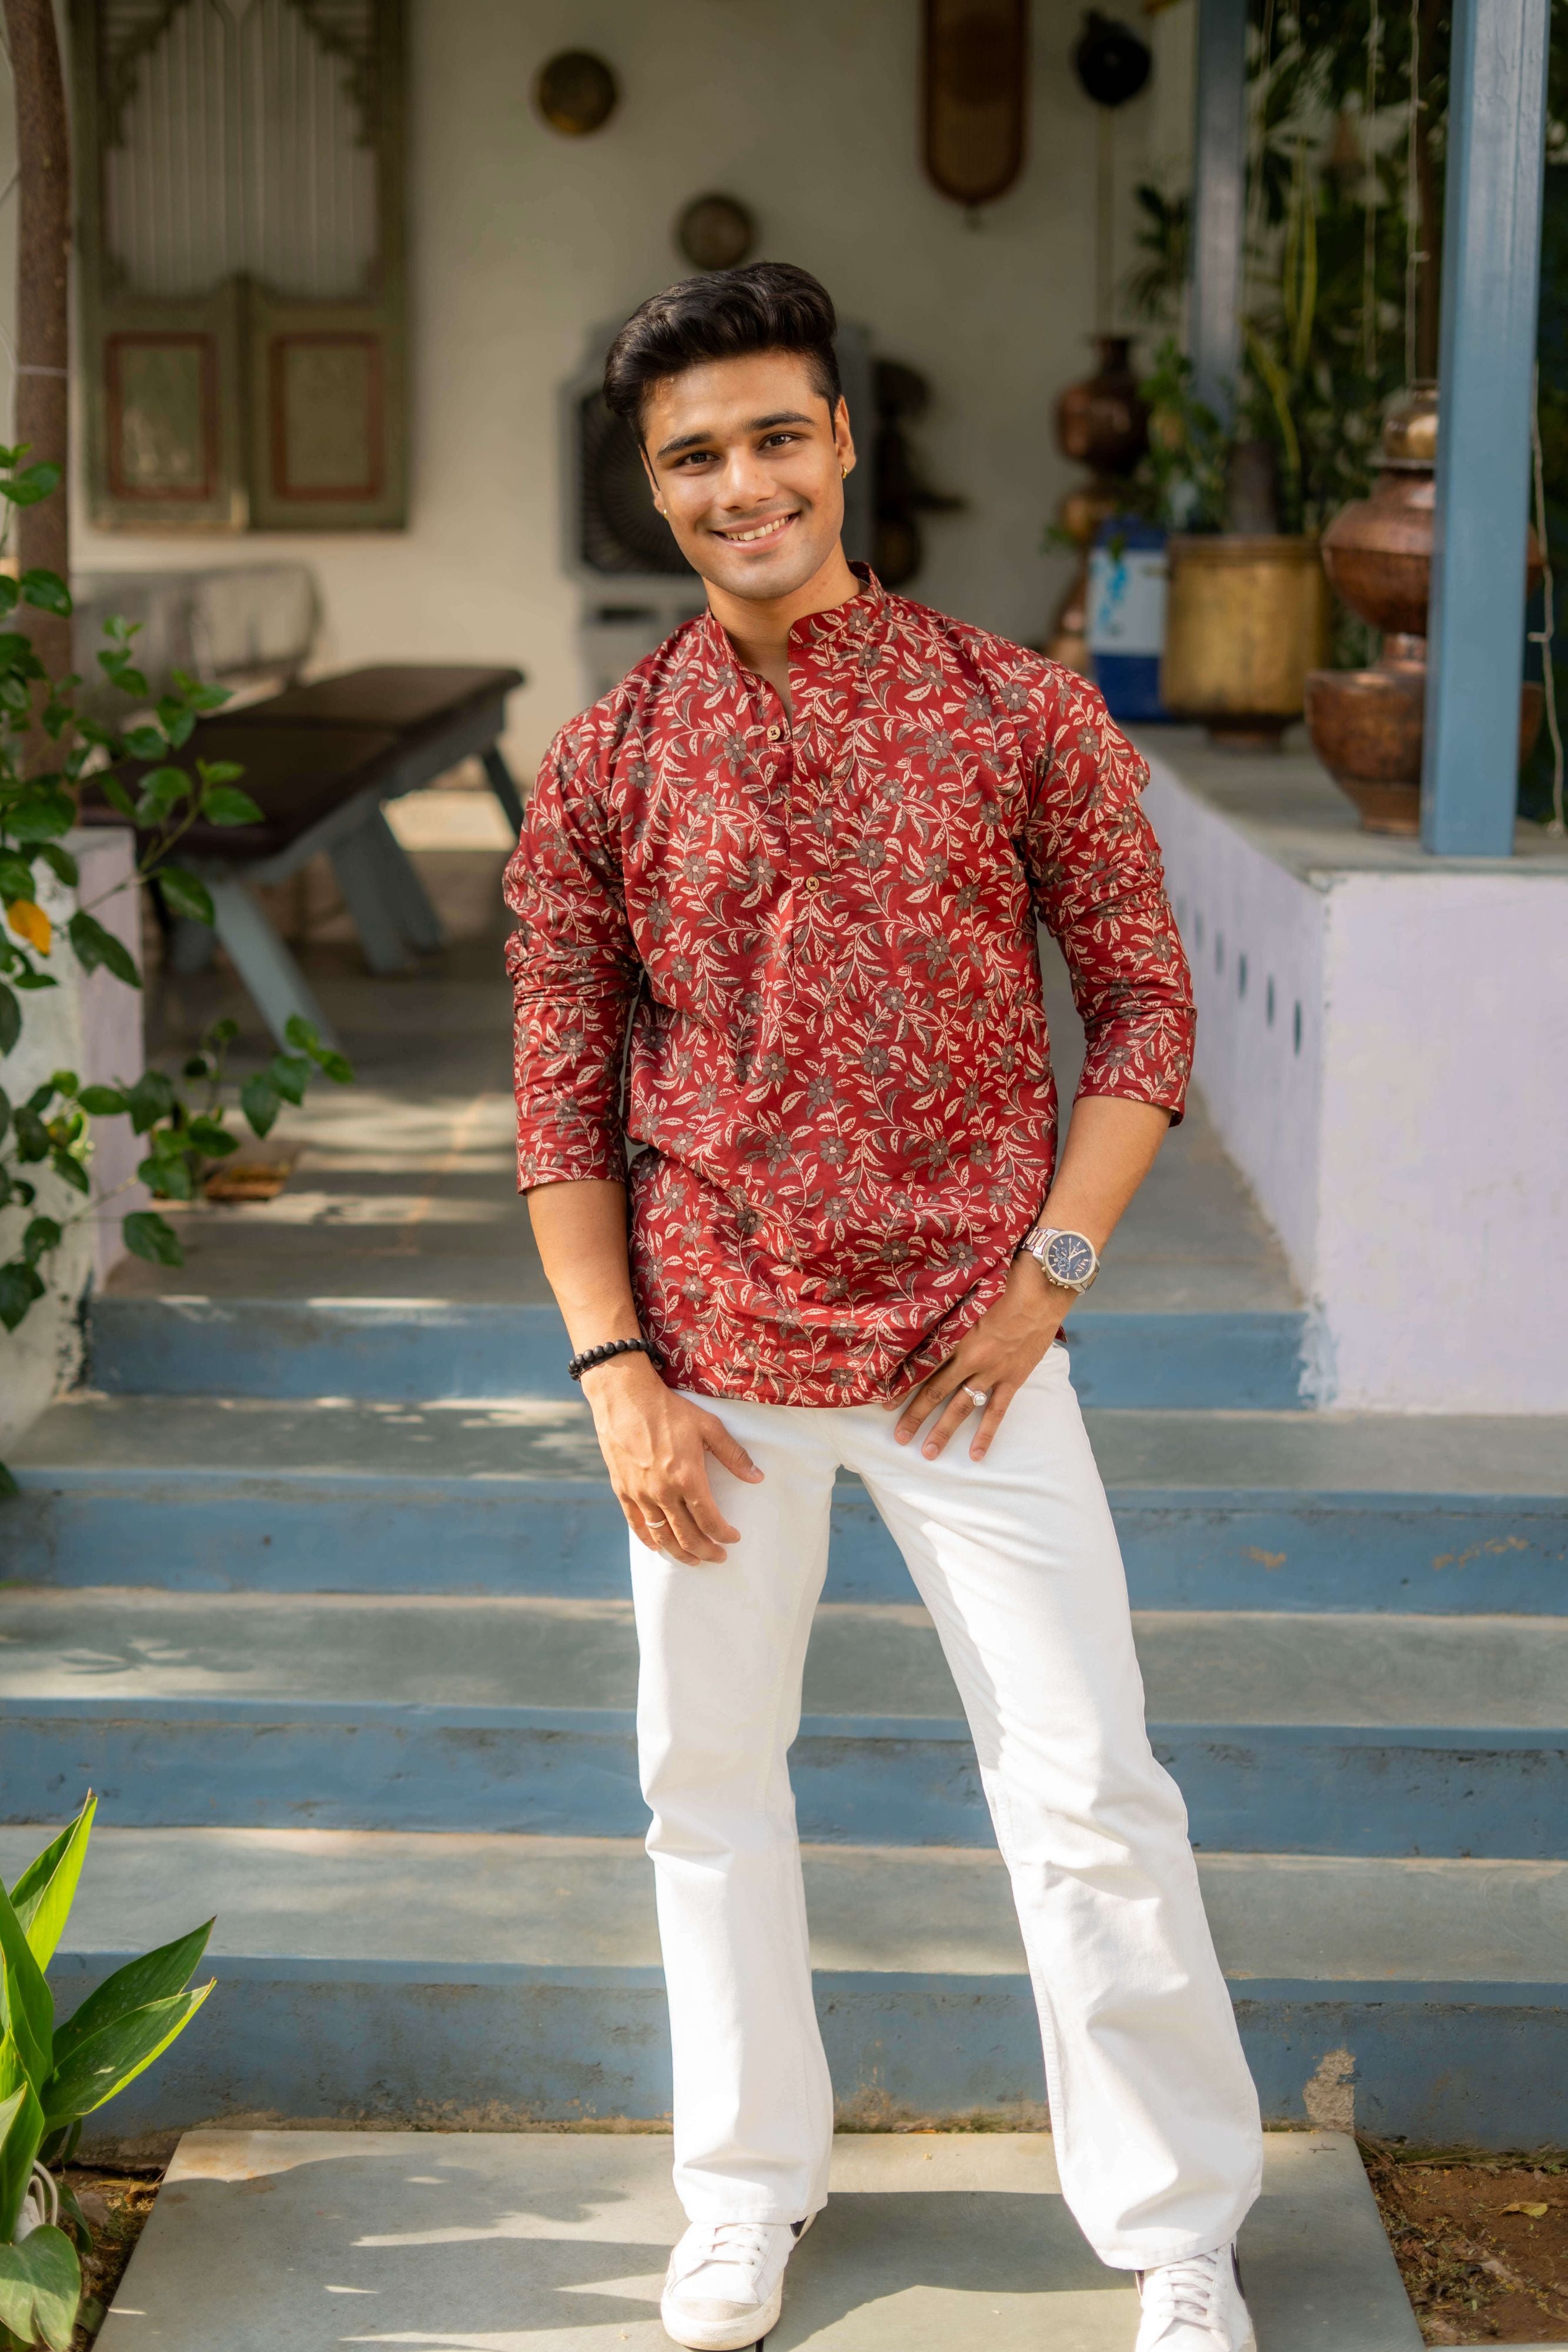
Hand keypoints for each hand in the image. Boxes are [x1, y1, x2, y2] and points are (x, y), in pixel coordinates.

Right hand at [580, 1350, 761, 1563]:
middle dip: (706, 1551)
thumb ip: (733, 1455)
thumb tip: (757, 1477)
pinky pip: (637, 1524)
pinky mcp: (622, 1490)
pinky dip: (649, 1539)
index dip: (724, 1534)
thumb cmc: (669, 1410)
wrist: (625, 1398)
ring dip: (679, 1553)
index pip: (710, 1519)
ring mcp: (640, 1494)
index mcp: (687, 1478)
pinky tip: (658, 1546)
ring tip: (693, 1560)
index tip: (734, 1538)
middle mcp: (663, 1492)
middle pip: (687, 1535)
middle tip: (718, 1557)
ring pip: (662, 1536)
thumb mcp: (708, 1426)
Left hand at [885, 1257, 1070, 1462]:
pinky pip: (996, 1411)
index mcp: (955, 1336)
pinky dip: (986, 1433)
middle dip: (915, 1416)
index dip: (901, 1385)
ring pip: (961, 1406)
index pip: (920, 1366)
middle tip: (899, 1437)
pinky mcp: (1013, 1379)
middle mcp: (969, 1358)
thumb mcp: (968, 1294)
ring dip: (943, 1430)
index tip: (882, 1402)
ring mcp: (992, 1371)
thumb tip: (923, 1311)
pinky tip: (975, 1455)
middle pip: (935, 1391)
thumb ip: (947, 1310)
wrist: (1043, 1289)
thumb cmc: (1004, 1282)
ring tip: (928, 1453)